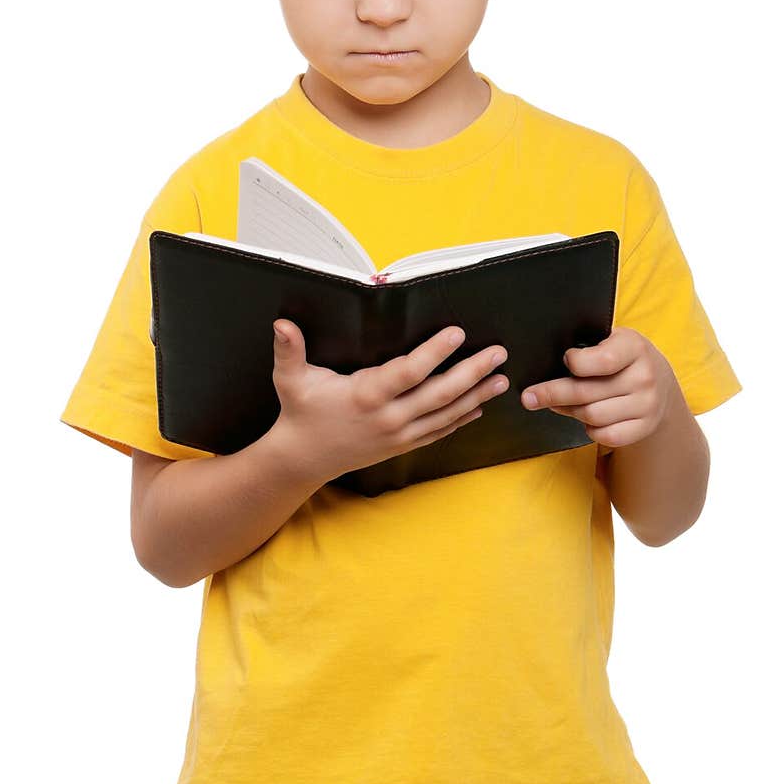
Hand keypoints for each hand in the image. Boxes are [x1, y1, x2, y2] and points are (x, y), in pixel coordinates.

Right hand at [269, 320, 510, 482]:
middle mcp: (388, 417)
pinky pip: (438, 432)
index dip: (435, 352)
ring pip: (446, 414)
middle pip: (439, 393)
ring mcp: (398, 434)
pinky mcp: (401, 445)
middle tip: (498, 354)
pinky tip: (479, 406)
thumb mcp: (291, 380)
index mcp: (366, 395)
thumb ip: (289, 350)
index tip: (457, 333)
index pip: (409, 371)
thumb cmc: (299, 414)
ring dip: (477, 396)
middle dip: (472, 372)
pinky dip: (461, 419)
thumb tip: (281, 323)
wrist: (302, 460)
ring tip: (502, 379)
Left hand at [520, 326, 678, 448]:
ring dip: (569, 411)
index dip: (575, 362)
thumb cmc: (624, 358)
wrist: (660, 382)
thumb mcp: (612, 340)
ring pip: (592, 416)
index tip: (564, 360)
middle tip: (529, 397)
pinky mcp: (644, 427)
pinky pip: (605, 435)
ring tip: (560, 403)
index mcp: (634, 347)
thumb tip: (546, 362)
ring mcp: (647, 405)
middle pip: (587, 393)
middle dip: (552, 394)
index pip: (601, 360)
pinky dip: (590, 429)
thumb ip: (588, 347)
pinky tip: (586, 419)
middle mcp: (645, 376)